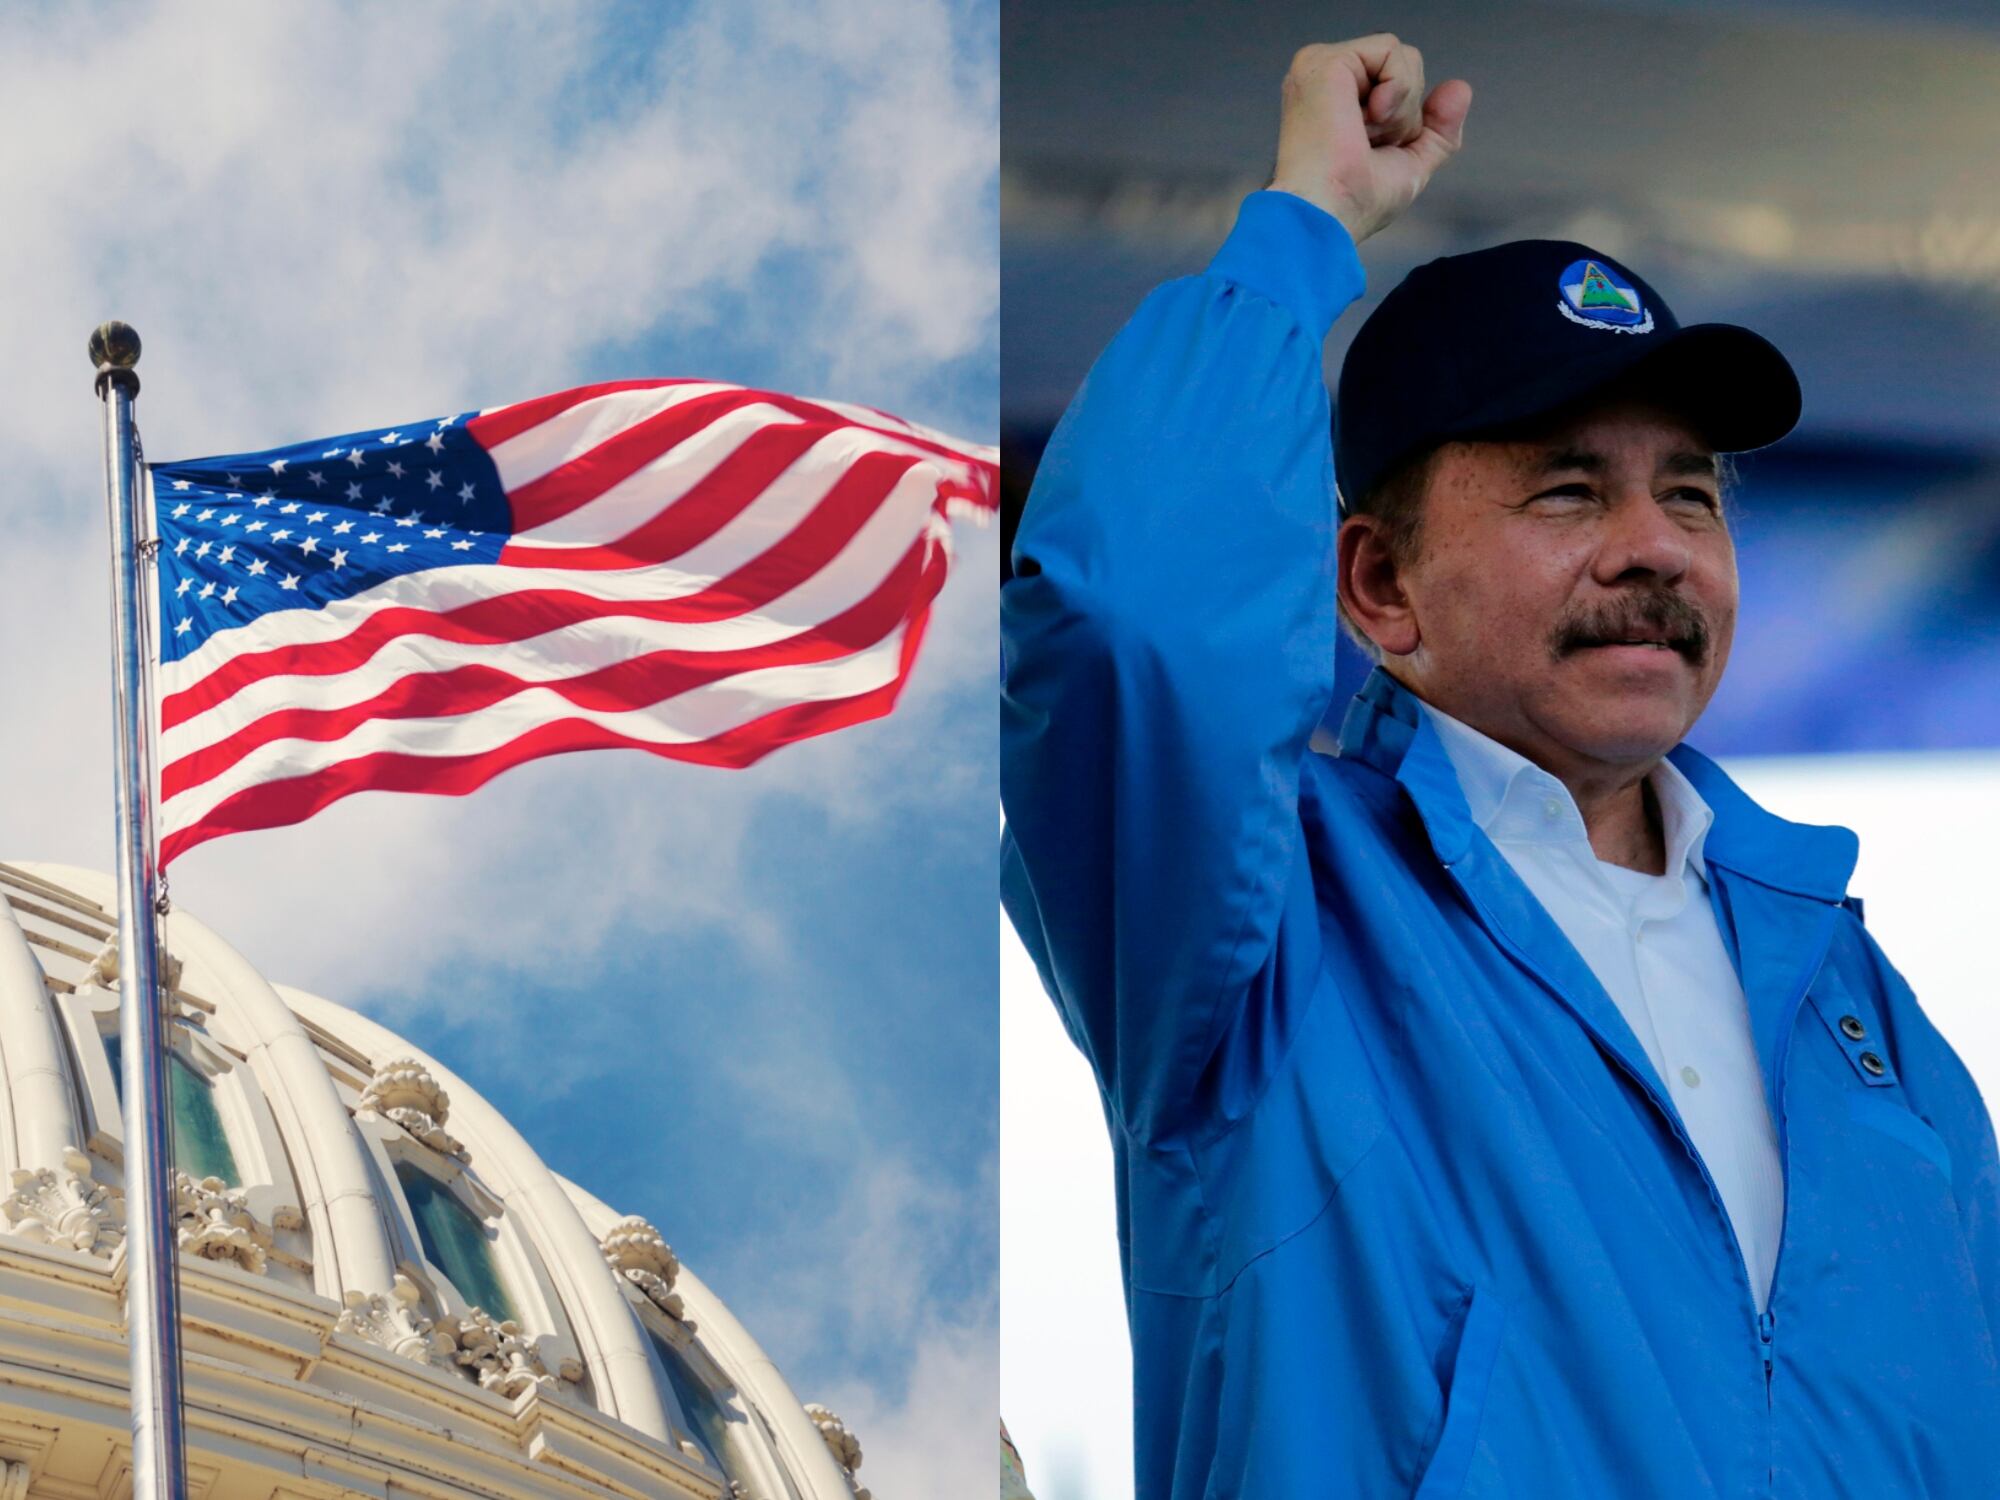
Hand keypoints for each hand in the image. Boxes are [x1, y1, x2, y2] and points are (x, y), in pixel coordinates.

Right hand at [1268, 36, 1471, 244]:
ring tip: (1365, 134)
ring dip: (1401, 107)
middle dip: (1406, 112)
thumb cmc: (1352, 204)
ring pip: (1400, 58)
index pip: (1396, 85)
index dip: (1406, 119)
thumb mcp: (1410, 165)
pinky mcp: (1325, 61)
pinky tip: (1370, 117)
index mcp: (1337, 103)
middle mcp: (1326, 82)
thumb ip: (1438, 129)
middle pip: (1403, 66)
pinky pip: (1390, 49)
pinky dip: (1396, 88)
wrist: (1326, 216)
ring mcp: (1321, 68)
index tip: (1378, 152)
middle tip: (1370, 144)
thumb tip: (1460, 89)